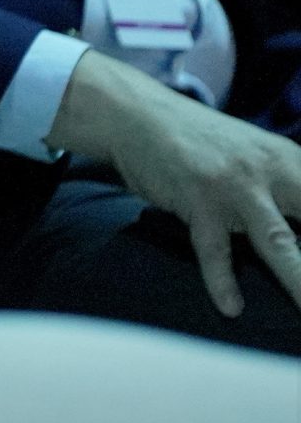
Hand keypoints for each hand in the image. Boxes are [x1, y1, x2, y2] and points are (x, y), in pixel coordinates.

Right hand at [46, 51, 300, 316]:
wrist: (137, 115)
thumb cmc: (200, 144)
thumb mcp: (255, 157)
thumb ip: (286, 189)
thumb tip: (296, 240)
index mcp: (292, 162)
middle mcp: (271, 170)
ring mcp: (235, 185)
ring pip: (278, 242)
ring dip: (297, 280)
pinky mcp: (197, 198)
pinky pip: (214, 248)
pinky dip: (222, 281)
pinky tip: (231, 307)